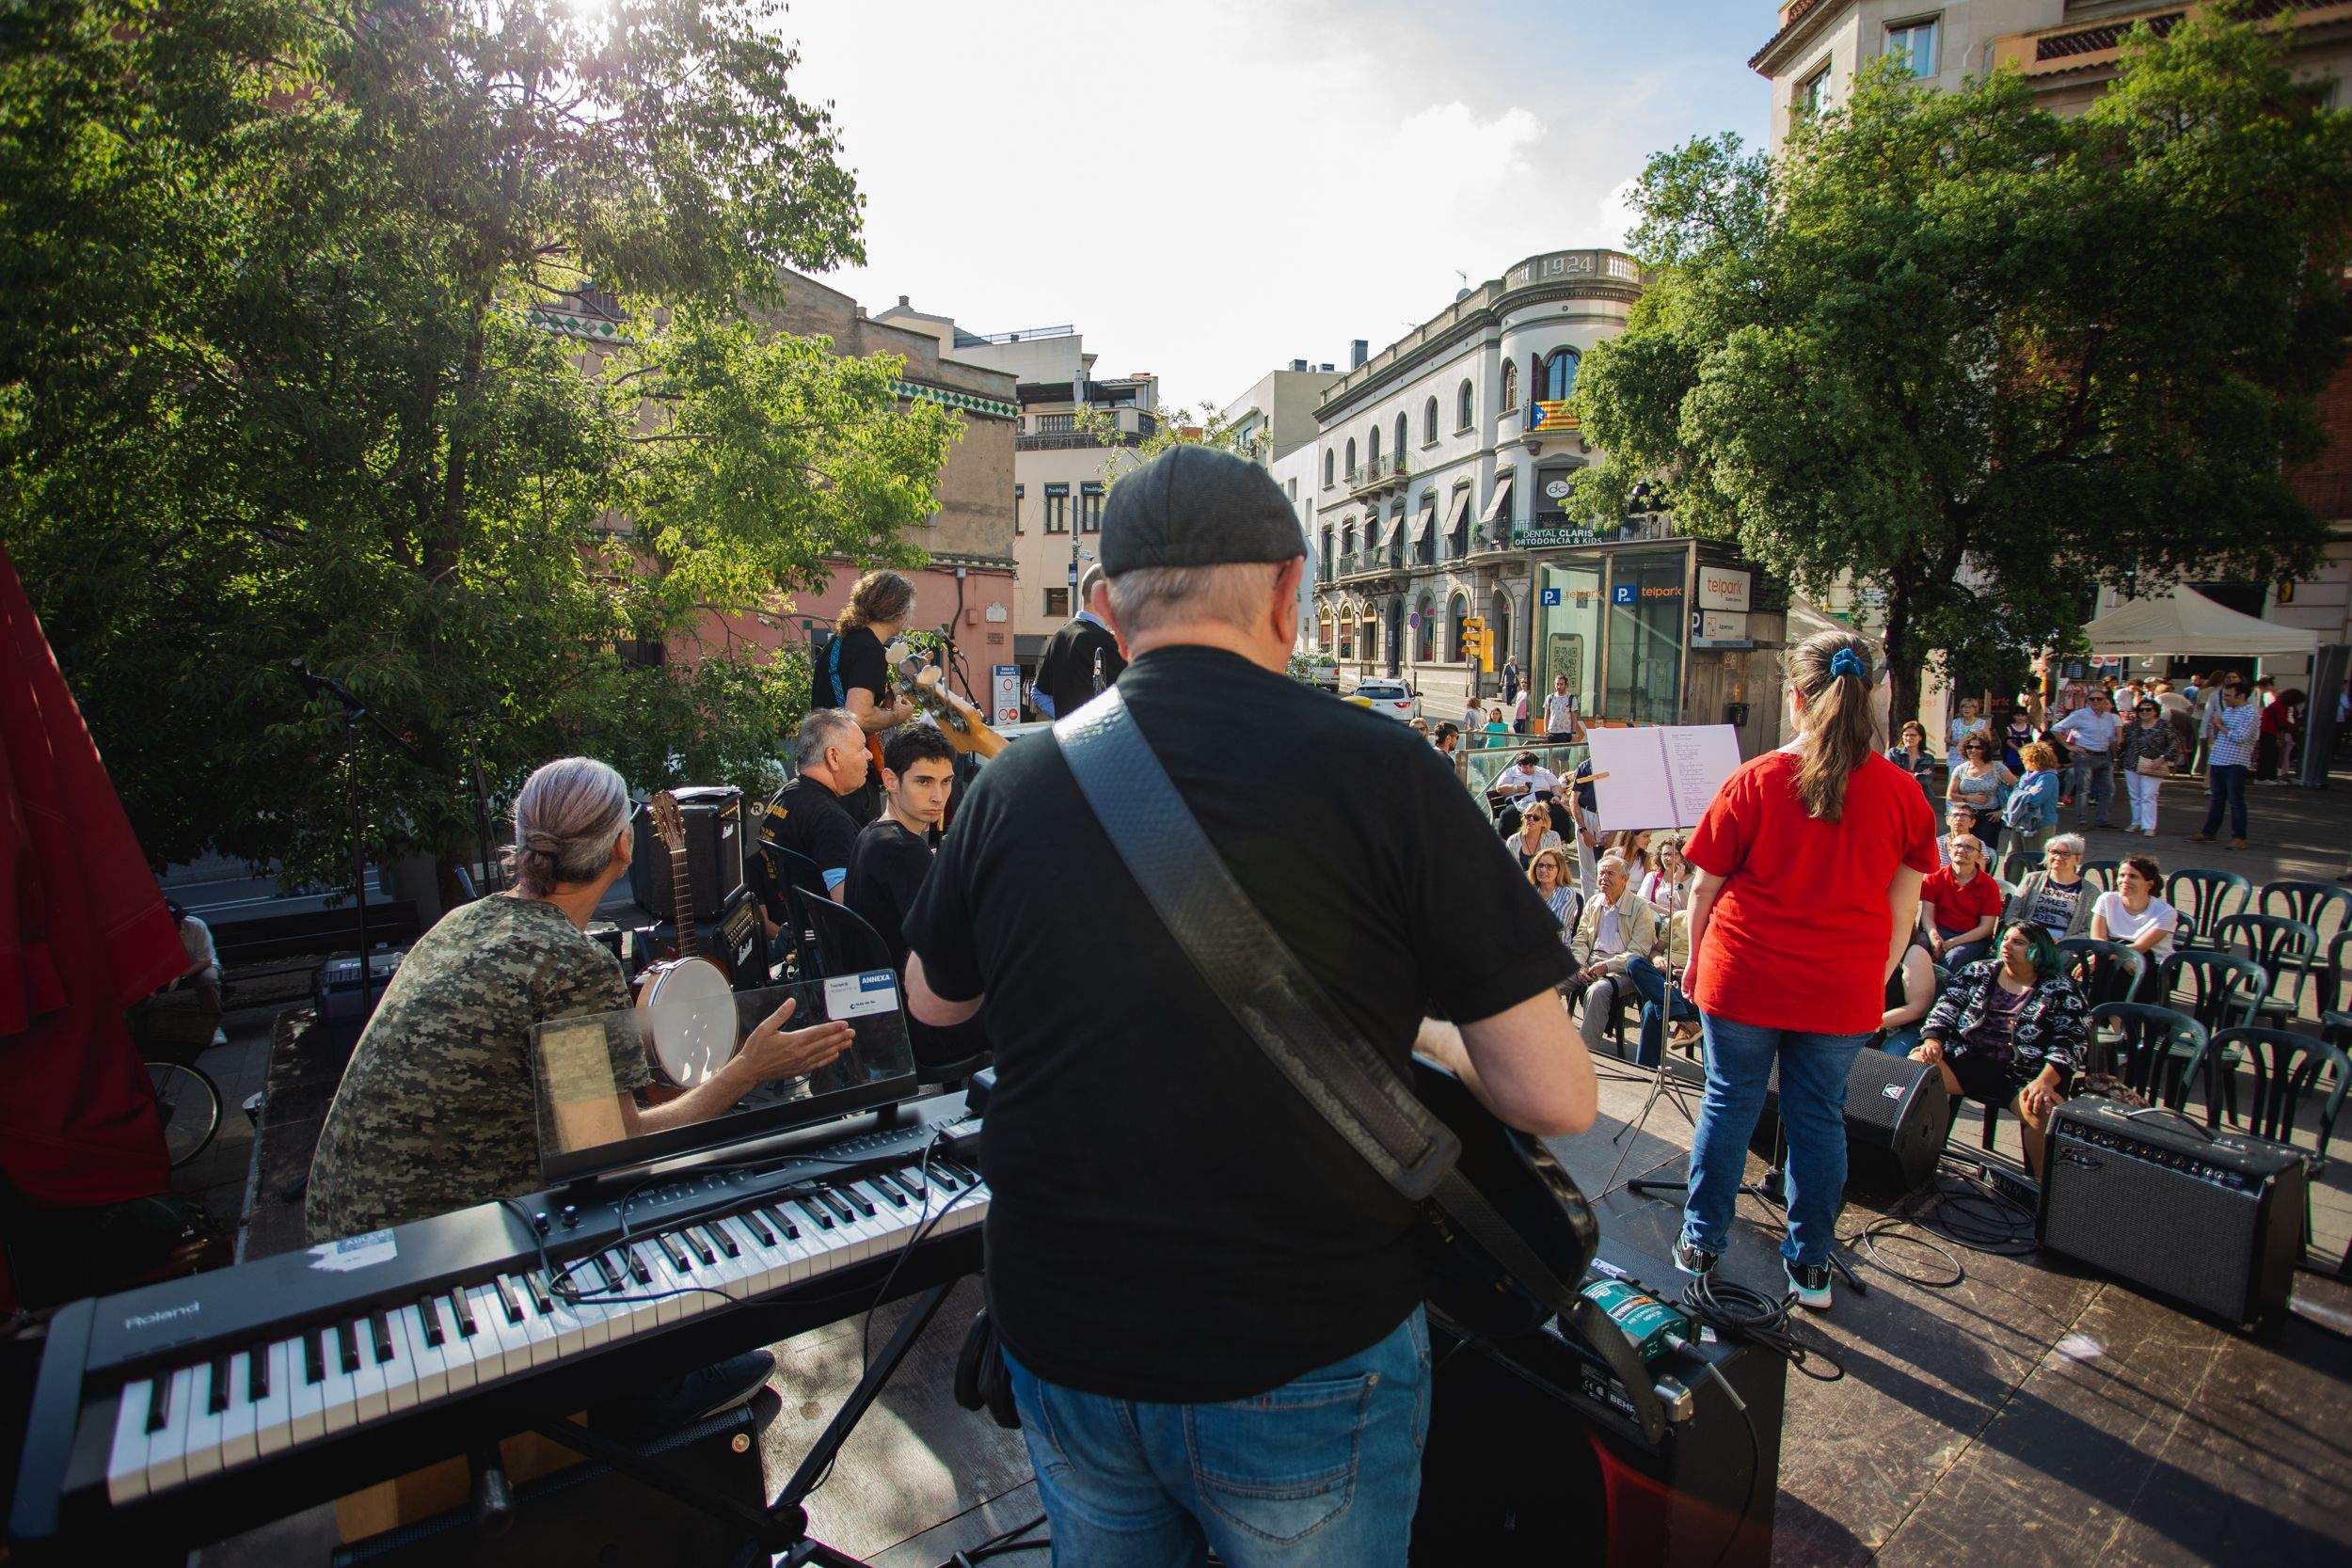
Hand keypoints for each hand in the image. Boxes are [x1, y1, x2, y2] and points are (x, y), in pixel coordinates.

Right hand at [732, 997, 853, 1082]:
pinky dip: (827, 1059)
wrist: (750, 1070)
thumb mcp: (765, 1028)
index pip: (818, 1032)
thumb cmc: (756, 1049)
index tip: (843, 1024)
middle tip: (852, 1033)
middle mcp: (800, 1053)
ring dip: (837, 1047)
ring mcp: (800, 1063)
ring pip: (823, 1054)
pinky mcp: (799, 1070)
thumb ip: (780, 1014)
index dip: (832, 1028)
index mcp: (793, 1041)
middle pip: (825, 1043)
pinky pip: (817, 1064)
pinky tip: (834, 1055)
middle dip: (839, 1037)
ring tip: (848, 1043)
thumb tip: (791, 1001)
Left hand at [1911, 1040, 1944, 1065]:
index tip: (1923, 1061)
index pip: (1923, 1051)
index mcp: (1924, 1047)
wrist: (1932, 1042)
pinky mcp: (1940, 1049)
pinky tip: (1938, 1061)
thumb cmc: (1925, 1047)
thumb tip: (1909, 1053)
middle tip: (1929, 1062)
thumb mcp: (1920, 1047)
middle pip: (1929, 1052)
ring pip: (1935, 1053)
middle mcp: (1929, 1047)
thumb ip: (1915, 1050)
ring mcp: (1935, 1047)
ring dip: (1934, 1058)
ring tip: (1934, 1062)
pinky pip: (1940, 1053)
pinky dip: (1939, 1057)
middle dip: (1929, 1058)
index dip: (1923, 1056)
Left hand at [2020, 1081, 2061, 1118]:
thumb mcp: (2028, 1087)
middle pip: (2037, 1099)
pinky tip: (2056, 1107)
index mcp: (2033, 1091)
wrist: (2045, 1079)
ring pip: (2046, 1099)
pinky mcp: (2051, 1093)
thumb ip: (2024, 1093)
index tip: (2028, 1110)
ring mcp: (2046, 1092)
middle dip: (2036, 1106)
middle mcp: (2039, 1092)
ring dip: (2047, 1106)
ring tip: (2048, 1112)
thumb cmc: (2035, 1084)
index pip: (2029, 1098)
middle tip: (2035, 1112)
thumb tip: (2022, 1099)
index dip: (2028, 1104)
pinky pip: (2055, 1098)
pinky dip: (2056, 1102)